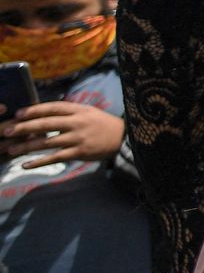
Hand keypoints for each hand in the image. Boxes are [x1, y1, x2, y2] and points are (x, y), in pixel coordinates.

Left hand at [1, 101, 124, 168]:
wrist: (123, 137)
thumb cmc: (101, 124)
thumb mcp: (87, 112)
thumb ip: (67, 112)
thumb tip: (41, 115)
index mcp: (78, 110)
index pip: (52, 108)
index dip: (34, 110)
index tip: (18, 114)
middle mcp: (77, 123)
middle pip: (46, 124)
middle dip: (24, 127)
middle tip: (6, 131)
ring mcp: (78, 138)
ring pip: (48, 142)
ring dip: (27, 146)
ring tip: (11, 149)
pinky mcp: (79, 153)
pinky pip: (55, 157)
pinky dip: (39, 162)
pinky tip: (26, 165)